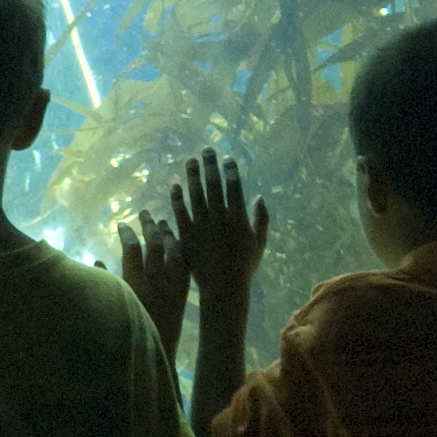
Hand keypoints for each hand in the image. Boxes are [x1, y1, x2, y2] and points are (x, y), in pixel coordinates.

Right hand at [119, 211, 190, 351]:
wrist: (155, 355)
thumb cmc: (126, 333)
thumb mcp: (112, 307)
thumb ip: (105, 284)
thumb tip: (96, 262)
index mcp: (134, 285)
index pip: (132, 249)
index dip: (127, 233)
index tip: (122, 223)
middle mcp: (155, 282)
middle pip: (154, 245)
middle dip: (149, 225)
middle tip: (145, 213)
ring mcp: (172, 288)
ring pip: (174, 252)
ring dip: (168, 235)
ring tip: (163, 222)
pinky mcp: (183, 294)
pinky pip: (185, 267)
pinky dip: (181, 252)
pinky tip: (178, 244)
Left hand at [167, 155, 269, 306]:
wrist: (223, 286)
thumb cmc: (244, 266)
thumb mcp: (259, 243)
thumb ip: (261, 219)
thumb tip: (259, 197)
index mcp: (238, 218)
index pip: (234, 187)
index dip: (230, 171)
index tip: (227, 158)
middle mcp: (219, 217)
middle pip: (213, 185)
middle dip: (210, 166)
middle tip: (206, 150)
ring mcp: (202, 225)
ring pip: (195, 195)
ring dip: (193, 176)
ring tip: (190, 161)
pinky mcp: (186, 235)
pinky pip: (180, 212)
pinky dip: (177, 199)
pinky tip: (175, 186)